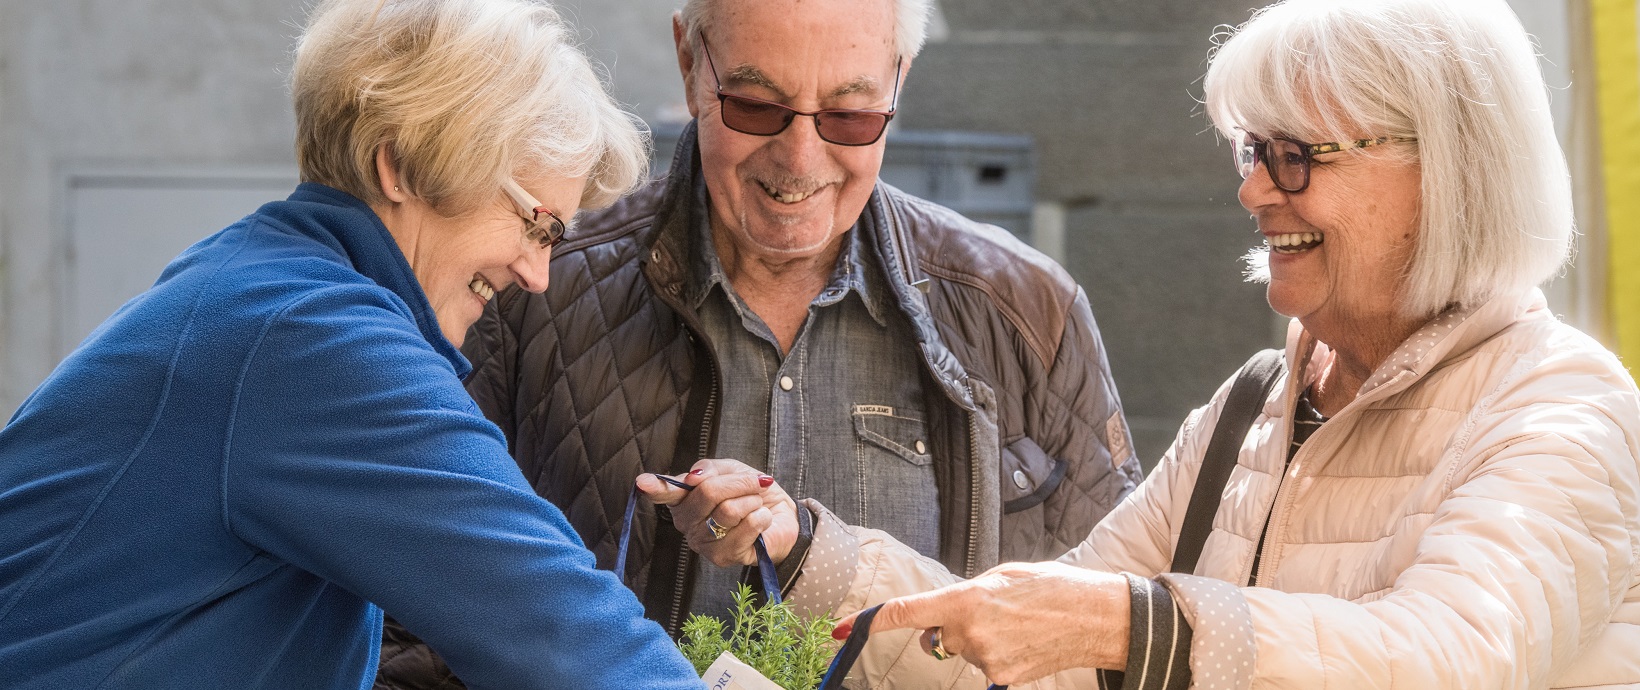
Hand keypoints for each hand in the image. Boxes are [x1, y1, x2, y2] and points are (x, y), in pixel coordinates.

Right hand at [635, 459, 798, 567]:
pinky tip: (760, 521)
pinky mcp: (723, 557)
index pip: (666, 492)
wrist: (779, 516)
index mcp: (683, 499)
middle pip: (707, 493)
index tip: (642, 482)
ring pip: (728, 510)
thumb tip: (693, 477)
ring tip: (755, 506)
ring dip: (752, 501)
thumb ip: (710, 469)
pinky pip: (746, 526)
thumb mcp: (730, 470)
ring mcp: (702, 543)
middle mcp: (686, 523)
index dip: (656, 487)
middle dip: (739, 483)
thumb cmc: (749, 493)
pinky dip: (761, 517)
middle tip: (754, 483)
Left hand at [835, 562, 1130, 685]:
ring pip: (962, 651)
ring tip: (1017, 624)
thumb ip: (964, 596)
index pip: (907, 611)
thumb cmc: (1050, 587)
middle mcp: (969, 631)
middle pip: (937, 634)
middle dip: (952, 625)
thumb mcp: (1002, 577)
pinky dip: (996, 656)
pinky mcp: (1001, 679)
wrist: (1096, 617)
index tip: (841, 628)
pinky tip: (1023, 643)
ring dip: (979, 639)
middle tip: (991, 612)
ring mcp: (985, 660)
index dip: (871, 620)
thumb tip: (940, 618)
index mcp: (966, 598)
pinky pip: (983, 667)